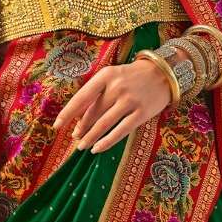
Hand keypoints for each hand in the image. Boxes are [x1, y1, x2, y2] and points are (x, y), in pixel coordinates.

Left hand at [52, 55, 172, 153]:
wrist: (163, 73)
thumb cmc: (132, 77)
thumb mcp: (112, 77)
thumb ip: (97, 94)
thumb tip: (78, 119)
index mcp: (106, 76)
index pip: (82, 97)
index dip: (68, 113)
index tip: (57, 126)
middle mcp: (117, 87)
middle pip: (93, 113)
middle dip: (81, 128)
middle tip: (75, 138)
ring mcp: (130, 101)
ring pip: (104, 124)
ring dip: (90, 137)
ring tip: (82, 146)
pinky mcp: (142, 113)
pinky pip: (120, 131)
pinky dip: (107, 142)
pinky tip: (97, 149)